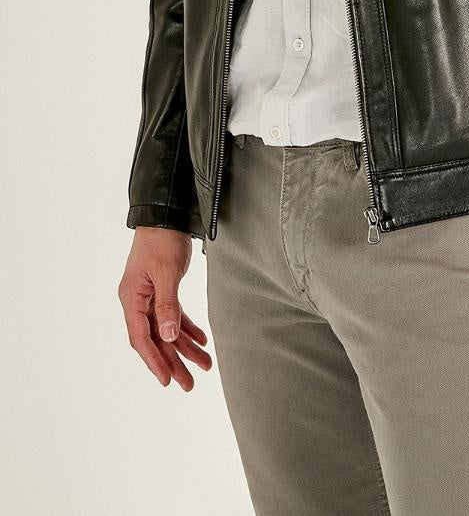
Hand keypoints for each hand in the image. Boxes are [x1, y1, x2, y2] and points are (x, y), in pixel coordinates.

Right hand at [118, 228, 212, 389]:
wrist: (166, 216)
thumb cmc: (162, 240)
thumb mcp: (166, 273)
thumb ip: (167, 305)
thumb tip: (168, 336)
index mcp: (132, 299)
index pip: (142, 338)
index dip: (155, 360)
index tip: (168, 380)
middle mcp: (139, 301)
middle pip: (156, 339)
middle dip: (173, 362)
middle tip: (189, 384)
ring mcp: (150, 297)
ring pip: (167, 330)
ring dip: (185, 348)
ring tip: (205, 365)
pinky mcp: (164, 290)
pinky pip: (175, 316)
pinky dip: (188, 328)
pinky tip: (202, 341)